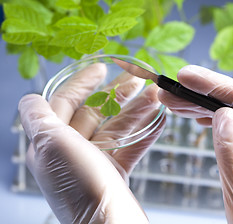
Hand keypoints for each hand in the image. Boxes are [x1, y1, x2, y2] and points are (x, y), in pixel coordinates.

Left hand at [19, 63, 165, 222]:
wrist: (109, 223)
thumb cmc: (80, 185)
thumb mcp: (51, 144)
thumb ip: (39, 118)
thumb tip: (29, 98)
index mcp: (51, 143)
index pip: (63, 103)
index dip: (81, 83)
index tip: (102, 68)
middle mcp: (71, 152)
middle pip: (94, 114)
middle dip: (116, 94)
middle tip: (136, 80)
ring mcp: (94, 163)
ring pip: (116, 128)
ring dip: (136, 111)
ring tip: (155, 96)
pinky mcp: (115, 174)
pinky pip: (131, 147)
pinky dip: (146, 133)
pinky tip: (160, 120)